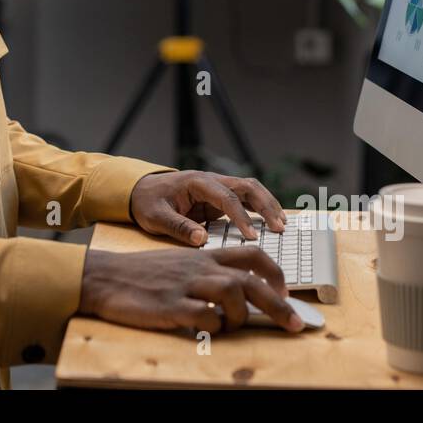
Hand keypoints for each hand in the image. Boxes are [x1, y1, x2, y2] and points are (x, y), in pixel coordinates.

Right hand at [78, 246, 304, 332]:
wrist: (106, 277)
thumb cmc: (143, 275)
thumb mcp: (179, 265)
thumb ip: (207, 274)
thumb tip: (236, 293)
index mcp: (203, 256)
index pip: (251, 255)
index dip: (274, 274)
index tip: (285, 293)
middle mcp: (199, 267)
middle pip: (250, 280)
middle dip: (279, 305)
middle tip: (296, 324)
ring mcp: (185, 286)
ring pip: (233, 292)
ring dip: (243, 314)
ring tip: (235, 326)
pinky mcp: (171, 306)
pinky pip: (205, 317)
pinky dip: (214, 327)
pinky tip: (207, 330)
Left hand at [128, 170, 285, 245]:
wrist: (140, 191)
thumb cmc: (147, 202)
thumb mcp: (155, 217)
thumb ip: (178, 227)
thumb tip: (202, 240)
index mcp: (197, 182)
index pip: (227, 198)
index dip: (241, 217)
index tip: (252, 237)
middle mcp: (211, 181)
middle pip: (247, 187)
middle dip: (265, 205)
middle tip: (279, 227)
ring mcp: (217, 189)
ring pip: (250, 191)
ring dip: (268, 205)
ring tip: (282, 225)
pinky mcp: (219, 199)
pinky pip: (244, 201)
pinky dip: (259, 210)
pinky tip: (270, 223)